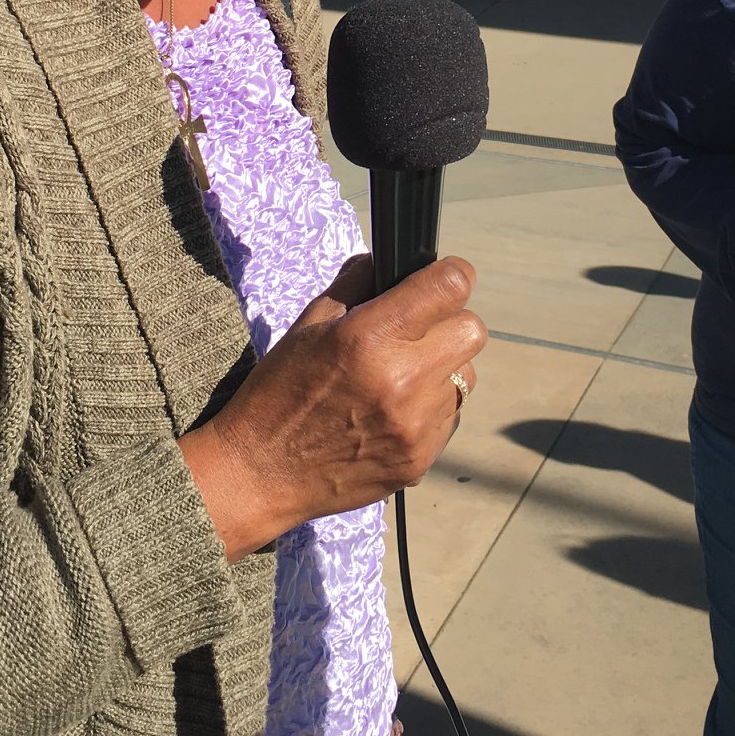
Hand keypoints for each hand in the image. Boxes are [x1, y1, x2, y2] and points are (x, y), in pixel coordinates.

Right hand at [181, 254, 486, 558]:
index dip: (452, 275)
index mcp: (369, 338)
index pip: (450, 286)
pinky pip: (451, 416)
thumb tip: (387, 262)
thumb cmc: (279, 392)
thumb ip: (355, 285)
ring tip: (401, 379)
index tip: (443, 279)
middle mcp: (402, 381)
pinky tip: (394, 414)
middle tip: (418, 332)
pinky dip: (431, 408)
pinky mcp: (421, 459)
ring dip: (442, 369)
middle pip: (472, 330)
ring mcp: (416, 425)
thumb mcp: (307, 325)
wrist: (262, 473)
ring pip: (466, 376)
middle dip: (450, 323)